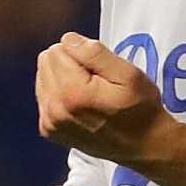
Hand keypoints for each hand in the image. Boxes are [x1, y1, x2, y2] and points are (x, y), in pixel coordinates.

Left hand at [35, 33, 169, 166]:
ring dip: (63, 78)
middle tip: (95, 80)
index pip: (59, 48)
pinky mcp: (48, 130)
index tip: (100, 69)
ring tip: (89, 92)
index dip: (82, 52)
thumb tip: (67, 40)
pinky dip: (60, 94)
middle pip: (46, 61)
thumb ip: (95, 53)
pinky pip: (44, 95)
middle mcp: (55, 110)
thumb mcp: (129, 74)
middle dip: (70, 63)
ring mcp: (50, 123)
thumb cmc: (140, 108)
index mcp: (73, 93)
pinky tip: (80, 103)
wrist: (142, 144)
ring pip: (43, 77)